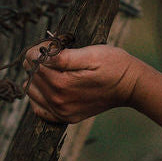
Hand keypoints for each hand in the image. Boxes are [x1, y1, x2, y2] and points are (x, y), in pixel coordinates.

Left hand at [23, 43, 143, 122]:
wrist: (130, 86)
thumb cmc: (113, 64)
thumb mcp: (91, 53)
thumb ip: (63, 56)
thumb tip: (42, 56)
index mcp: (62, 84)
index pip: (33, 62)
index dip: (40, 48)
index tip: (54, 43)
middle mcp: (59, 101)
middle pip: (31, 76)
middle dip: (39, 61)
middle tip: (56, 53)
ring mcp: (62, 112)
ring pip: (31, 91)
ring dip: (38, 78)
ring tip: (55, 68)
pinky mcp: (66, 117)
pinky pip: (40, 109)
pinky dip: (40, 96)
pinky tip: (51, 86)